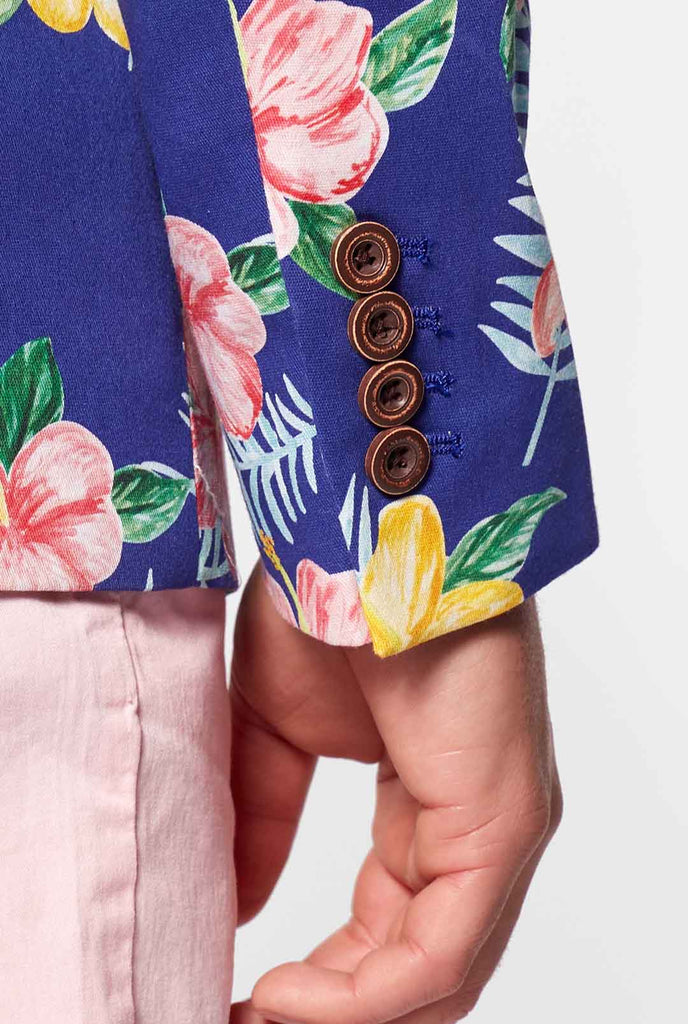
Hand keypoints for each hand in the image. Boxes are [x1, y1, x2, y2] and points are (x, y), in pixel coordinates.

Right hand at [229, 562, 561, 1023]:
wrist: (366, 525)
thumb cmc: (336, 599)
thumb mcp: (276, 730)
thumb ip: (260, 818)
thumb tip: (230, 905)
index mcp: (432, 805)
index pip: (387, 929)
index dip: (318, 984)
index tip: (240, 998)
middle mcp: (476, 825)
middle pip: (415, 967)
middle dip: (329, 1011)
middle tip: (243, 1023)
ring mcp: (498, 826)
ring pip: (436, 977)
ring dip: (342, 1018)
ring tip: (257, 1022)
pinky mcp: (504, 821)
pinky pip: (444, 951)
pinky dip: (367, 997)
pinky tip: (290, 1002)